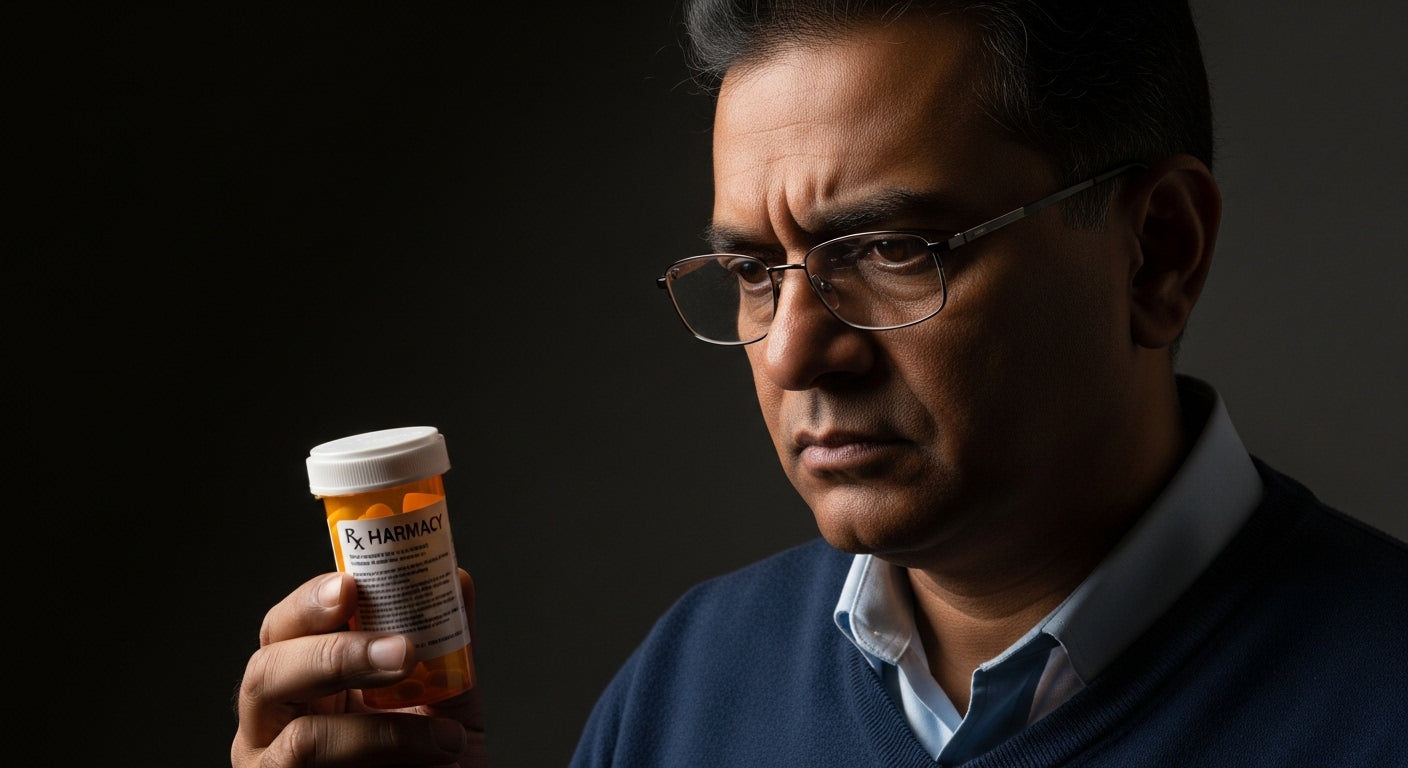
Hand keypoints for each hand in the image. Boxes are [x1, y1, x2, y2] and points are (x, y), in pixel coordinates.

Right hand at [232, 569, 486, 766]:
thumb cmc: (432, 756)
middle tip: (402, 650)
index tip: (350, 585)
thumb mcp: (445, 694)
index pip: (285, 628)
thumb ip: (444, 640)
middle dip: (334, 654)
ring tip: (445, 733)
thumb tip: (453, 578)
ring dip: (380, 730)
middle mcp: (273, 723)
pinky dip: (392, 760)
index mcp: (301, 681)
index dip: (310, 602)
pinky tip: (439, 757)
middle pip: (267, 673)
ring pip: (303, 740)